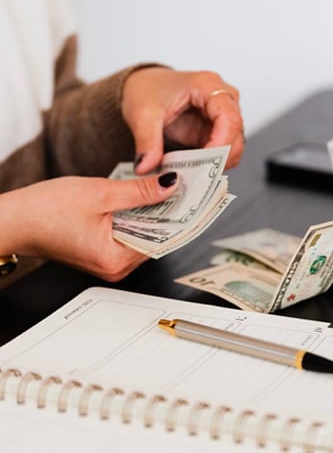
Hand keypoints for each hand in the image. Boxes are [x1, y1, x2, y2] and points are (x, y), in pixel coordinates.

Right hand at [0, 172, 177, 280]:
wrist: (12, 219)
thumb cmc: (44, 211)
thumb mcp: (100, 194)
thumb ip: (140, 191)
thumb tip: (169, 186)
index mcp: (116, 260)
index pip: (163, 239)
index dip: (179, 216)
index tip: (193, 199)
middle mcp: (115, 267)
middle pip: (154, 238)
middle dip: (166, 212)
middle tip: (181, 188)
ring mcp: (108, 261)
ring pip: (142, 235)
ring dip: (151, 213)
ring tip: (164, 189)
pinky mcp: (102, 251)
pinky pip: (128, 234)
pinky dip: (136, 217)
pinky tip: (141, 200)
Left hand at [121, 67, 244, 173]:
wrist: (144, 88)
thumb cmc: (148, 89)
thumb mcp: (141, 114)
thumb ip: (146, 141)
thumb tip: (146, 167)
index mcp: (208, 85)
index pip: (230, 118)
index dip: (222, 144)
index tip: (205, 163)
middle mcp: (223, 99)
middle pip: (236, 135)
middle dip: (220, 159)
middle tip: (197, 175)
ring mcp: (222, 117)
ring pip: (234, 148)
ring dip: (216, 165)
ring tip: (191, 173)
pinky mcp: (216, 133)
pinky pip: (222, 154)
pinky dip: (210, 166)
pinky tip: (193, 170)